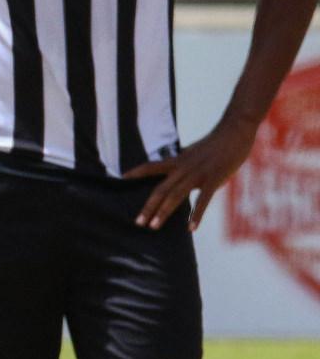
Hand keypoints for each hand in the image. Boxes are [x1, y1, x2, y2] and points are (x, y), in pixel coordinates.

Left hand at [123, 118, 256, 231]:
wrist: (235, 130)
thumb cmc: (217, 143)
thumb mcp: (195, 153)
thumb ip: (186, 164)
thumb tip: (182, 175)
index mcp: (178, 160)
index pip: (152, 166)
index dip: (137, 171)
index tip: (123, 178)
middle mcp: (183, 168)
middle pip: (160, 189)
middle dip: (148, 207)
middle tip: (138, 222)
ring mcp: (197, 174)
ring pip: (175, 195)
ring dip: (163, 212)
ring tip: (153, 226)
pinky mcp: (214, 179)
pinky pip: (203, 200)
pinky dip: (196, 215)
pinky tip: (191, 228)